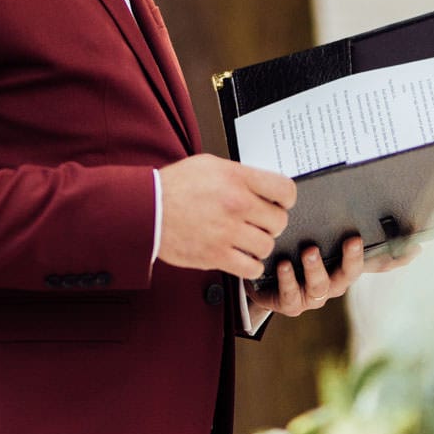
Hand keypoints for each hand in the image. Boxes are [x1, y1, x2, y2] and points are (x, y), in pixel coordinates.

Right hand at [157, 154, 295, 278]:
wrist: (147, 209)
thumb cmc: (174, 186)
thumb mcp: (210, 165)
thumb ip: (239, 175)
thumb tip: (261, 185)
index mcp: (237, 178)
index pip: (285, 189)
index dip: (286, 199)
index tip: (281, 203)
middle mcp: (236, 203)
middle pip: (279, 221)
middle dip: (271, 223)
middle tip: (259, 223)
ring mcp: (227, 231)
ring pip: (267, 245)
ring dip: (260, 245)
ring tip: (247, 240)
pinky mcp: (216, 255)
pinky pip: (251, 267)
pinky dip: (250, 265)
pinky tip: (241, 257)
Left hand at [246, 233, 419, 318]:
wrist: (261, 279)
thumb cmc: (294, 253)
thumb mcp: (316, 236)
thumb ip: (337, 224)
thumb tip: (361, 202)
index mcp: (344, 265)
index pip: (377, 263)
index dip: (396, 258)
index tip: (413, 246)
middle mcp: (334, 282)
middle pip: (350, 274)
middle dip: (353, 259)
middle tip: (352, 240)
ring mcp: (314, 295)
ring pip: (321, 286)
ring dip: (316, 268)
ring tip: (309, 251)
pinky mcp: (291, 304)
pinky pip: (292, 295)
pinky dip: (288, 279)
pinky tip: (282, 264)